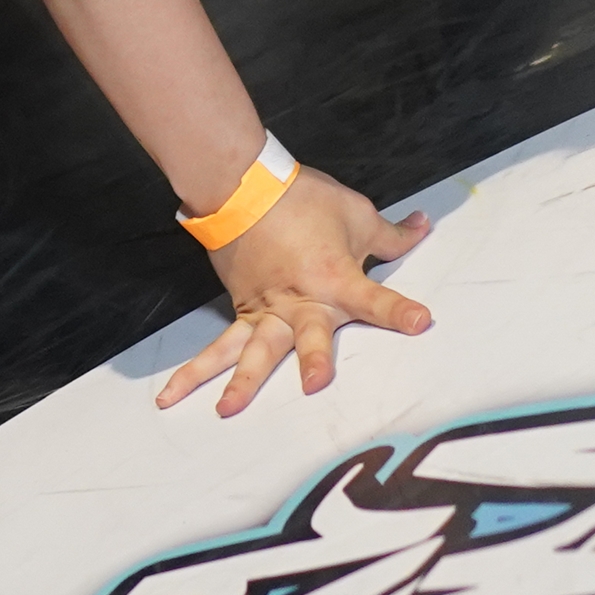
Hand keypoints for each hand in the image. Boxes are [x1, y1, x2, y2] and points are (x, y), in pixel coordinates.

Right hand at [157, 166, 431, 418]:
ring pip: (254, 350)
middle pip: (309, 334)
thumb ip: (391, 235)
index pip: (374, 298)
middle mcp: (300, 302)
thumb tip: (423, 226)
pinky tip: (171, 395)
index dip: (398, 310)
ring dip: (241, 381)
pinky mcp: (242, 310)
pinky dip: (193, 370)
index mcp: (333, 278)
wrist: (245, 183)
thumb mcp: (356, 213)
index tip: (420, 321)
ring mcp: (266, 310)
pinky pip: (219, 346)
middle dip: (313, 359)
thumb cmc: (303, 199)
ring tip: (227, 411)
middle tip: (315, 383)